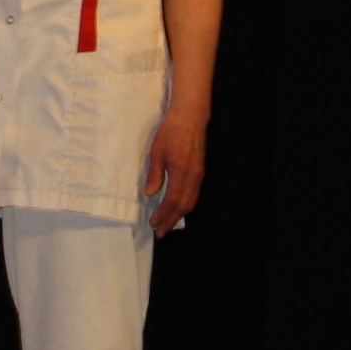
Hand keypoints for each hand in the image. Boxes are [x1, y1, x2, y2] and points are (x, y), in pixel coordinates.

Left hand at [138, 108, 209, 231]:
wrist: (190, 117)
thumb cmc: (170, 132)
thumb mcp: (157, 152)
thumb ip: (154, 174)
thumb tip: (149, 194)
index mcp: (180, 173)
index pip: (171, 201)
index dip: (162, 215)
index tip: (153, 224)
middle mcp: (193, 177)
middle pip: (183, 206)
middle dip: (171, 221)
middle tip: (160, 232)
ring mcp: (199, 175)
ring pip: (191, 202)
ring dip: (179, 215)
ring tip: (168, 223)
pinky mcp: (200, 171)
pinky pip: (194, 194)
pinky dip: (185, 205)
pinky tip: (178, 208)